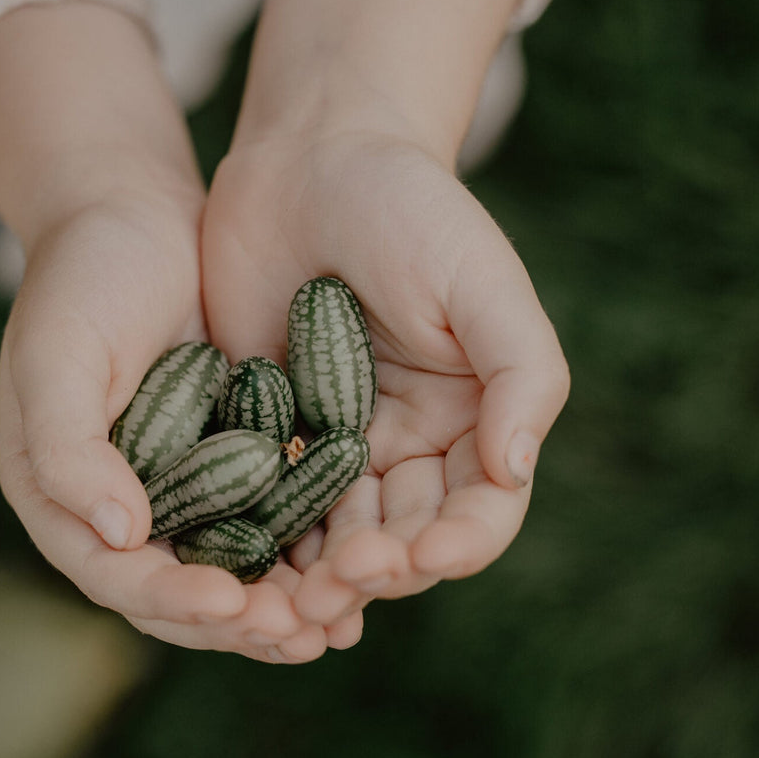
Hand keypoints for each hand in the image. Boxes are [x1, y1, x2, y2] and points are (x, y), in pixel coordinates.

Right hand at [0, 2, 331, 660]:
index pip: (113, 575)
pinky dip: (304, 552)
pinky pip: (267, 524)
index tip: (232, 604)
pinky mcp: (229, 465)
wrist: (131, 214)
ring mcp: (176, 491)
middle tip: (304, 635)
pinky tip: (353, 565)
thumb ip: (70, 450)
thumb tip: (121, 536)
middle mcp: (116, 510)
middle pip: (176, 595)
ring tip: (337, 622)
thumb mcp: (57, 357)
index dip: (171, 599)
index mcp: (60, 500)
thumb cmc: (80, 280)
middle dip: (239, 621)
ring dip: (280, 604)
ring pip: (228, 571)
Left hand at [201, 126, 569, 639]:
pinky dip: (259, 539)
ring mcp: (337, 447)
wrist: (311, 157)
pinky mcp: (269, 434)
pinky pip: (266, 503)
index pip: (480, 513)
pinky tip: (236, 563)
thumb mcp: (482, 281)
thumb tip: (516, 470)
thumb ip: (522, 374)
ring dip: (316, 576)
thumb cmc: (413, 209)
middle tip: (337, 585)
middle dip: (378, 573)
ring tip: (288, 601)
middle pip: (403, 541)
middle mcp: (410, 447)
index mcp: (476, 421)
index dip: (456, 546)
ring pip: (333, 538)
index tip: (417, 555)